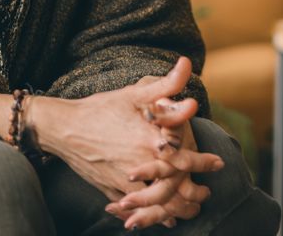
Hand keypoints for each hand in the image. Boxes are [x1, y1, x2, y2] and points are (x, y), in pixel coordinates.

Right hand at [27, 57, 223, 226]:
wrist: (63, 128)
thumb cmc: (101, 107)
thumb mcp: (134, 92)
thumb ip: (166, 83)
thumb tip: (187, 65)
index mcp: (148, 140)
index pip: (184, 157)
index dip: (203, 162)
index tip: (218, 163)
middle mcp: (139, 164)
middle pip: (174, 187)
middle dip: (193, 193)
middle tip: (206, 195)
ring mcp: (124, 181)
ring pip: (156, 203)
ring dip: (176, 209)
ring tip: (189, 210)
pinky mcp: (111, 190)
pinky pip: (135, 209)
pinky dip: (150, 215)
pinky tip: (160, 217)